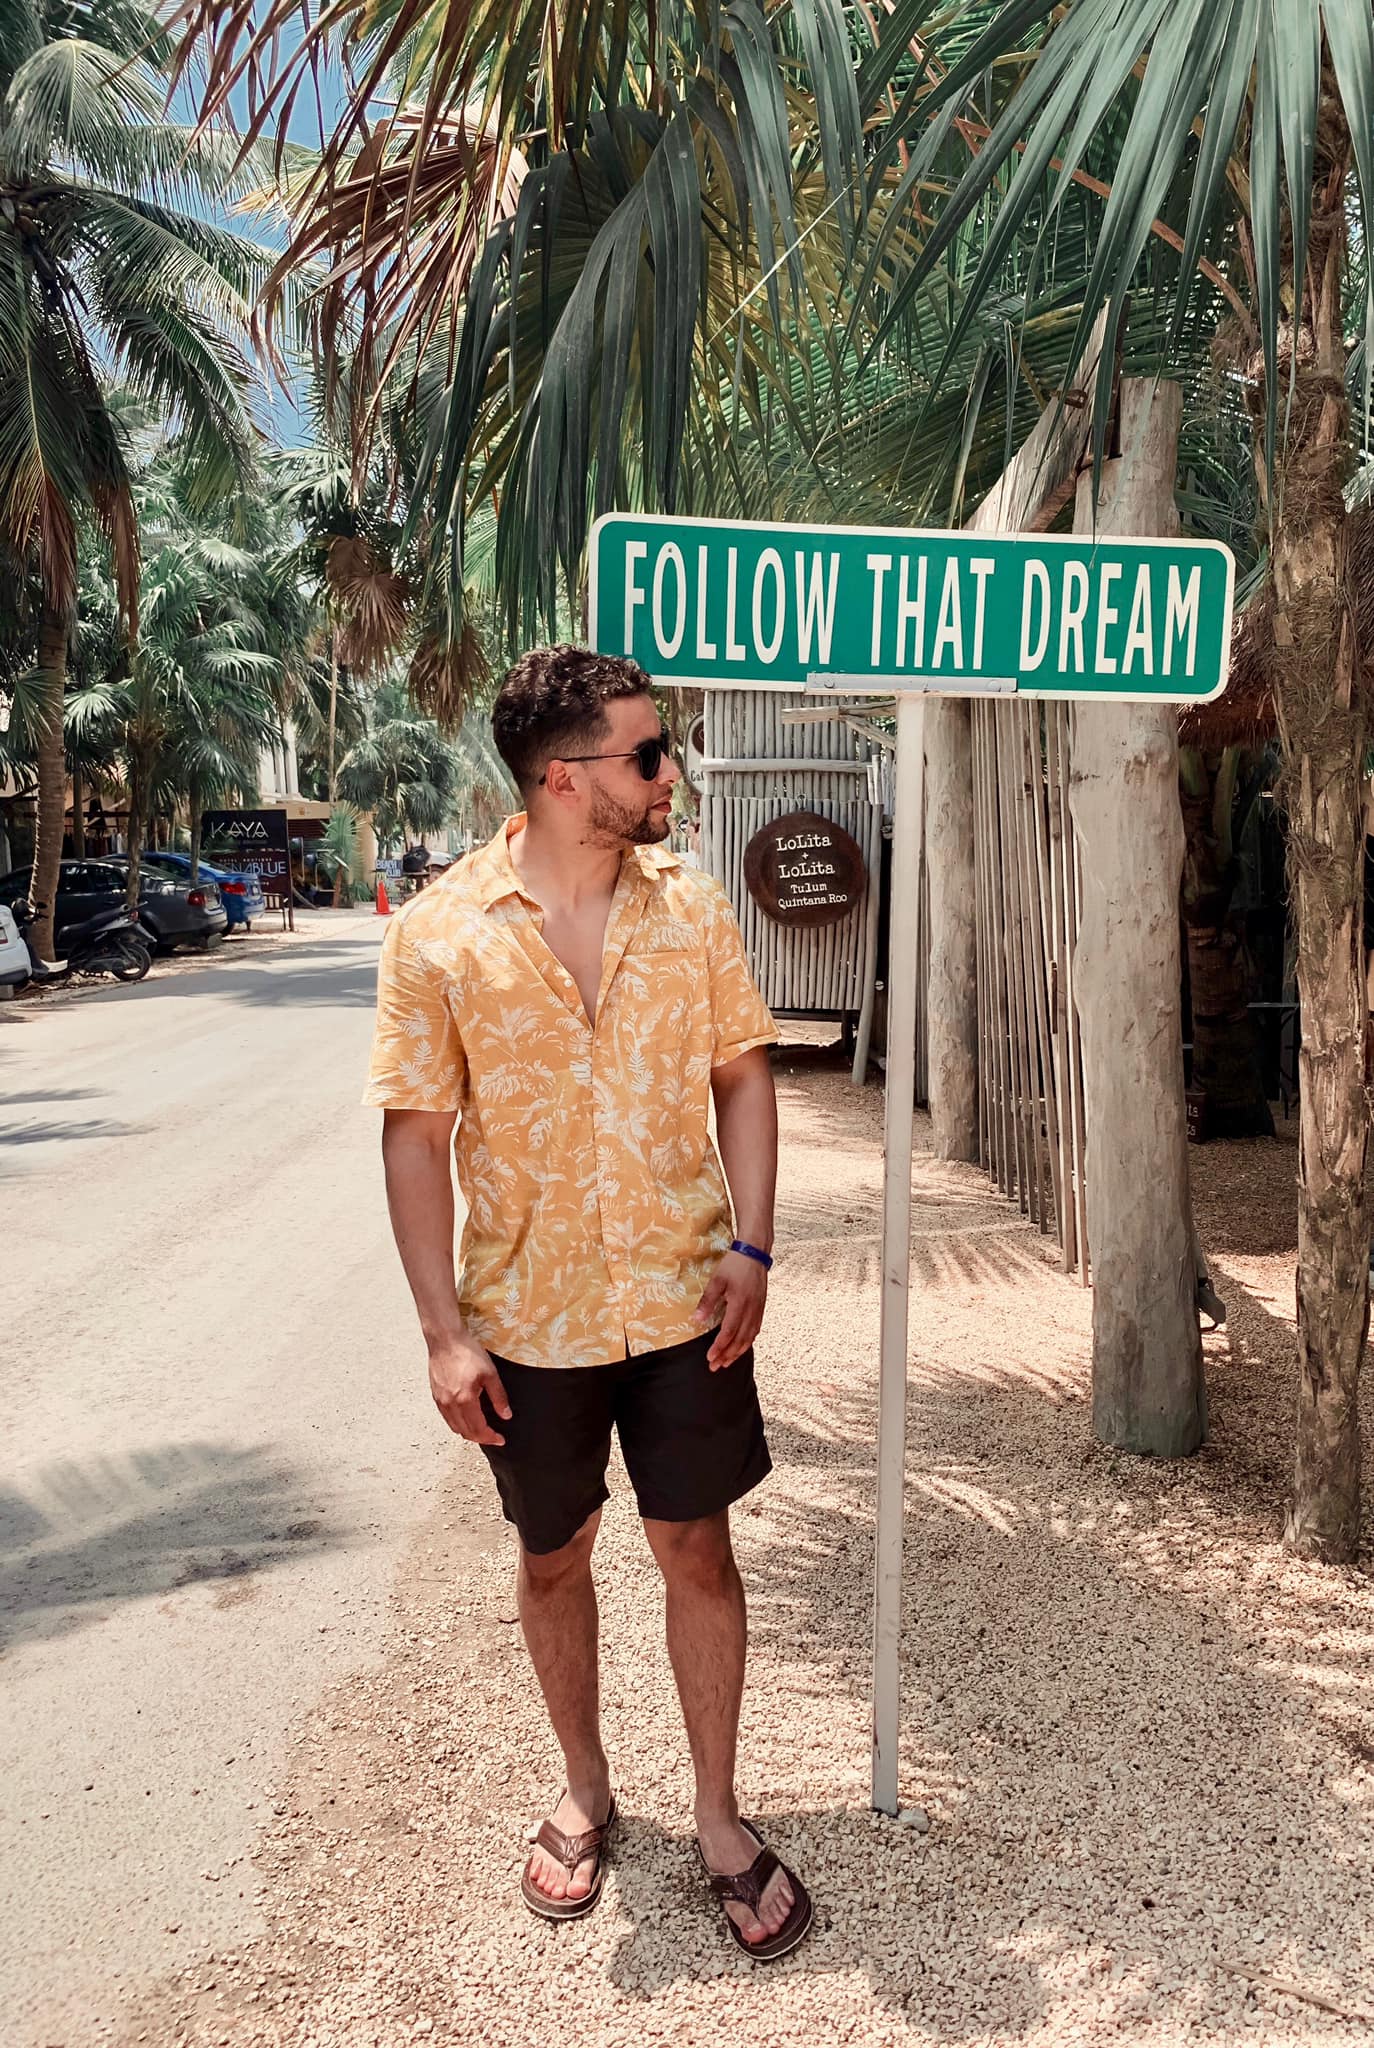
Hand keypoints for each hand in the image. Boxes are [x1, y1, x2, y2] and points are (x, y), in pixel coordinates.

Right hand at [428, 1334, 511, 1444]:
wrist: (445, 1340)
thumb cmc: (467, 1352)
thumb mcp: (490, 1373)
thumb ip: (499, 1397)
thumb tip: (506, 1415)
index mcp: (464, 1400)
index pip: (478, 1429)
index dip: (491, 1437)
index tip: (500, 1439)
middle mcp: (450, 1404)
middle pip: (465, 1432)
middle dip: (481, 1438)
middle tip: (493, 1436)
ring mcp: (441, 1401)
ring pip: (455, 1427)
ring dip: (469, 1433)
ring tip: (482, 1430)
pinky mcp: (436, 1396)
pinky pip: (447, 1418)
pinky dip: (458, 1424)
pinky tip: (466, 1418)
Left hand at [694, 1250, 767, 1369]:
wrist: (755, 1253)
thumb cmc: (734, 1265)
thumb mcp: (717, 1281)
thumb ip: (707, 1301)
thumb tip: (697, 1320)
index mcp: (740, 1304)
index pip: (729, 1332)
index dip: (719, 1347)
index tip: (710, 1358)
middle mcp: (751, 1310)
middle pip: (740, 1340)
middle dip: (727, 1355)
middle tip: (715, 1367)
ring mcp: (758, 1310)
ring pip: (749, 1338)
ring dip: (737, 1352)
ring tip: (727, 1362)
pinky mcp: (761, 1308)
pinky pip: (755, 1330)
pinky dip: (747, 1342)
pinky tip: (741, 1347)